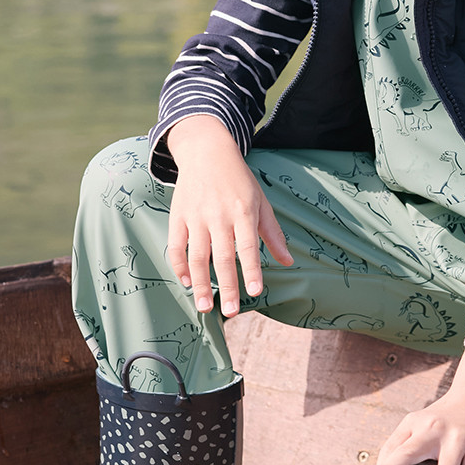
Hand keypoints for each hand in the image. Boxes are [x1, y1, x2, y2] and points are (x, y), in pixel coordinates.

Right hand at [166, 116, 292, 317]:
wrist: (207, 153)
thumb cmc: (240, 181)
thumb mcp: (261, 203)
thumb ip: (273, 234)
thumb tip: (288, 261)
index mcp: (244, 211)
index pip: (249, 246)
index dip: (252, 270)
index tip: (256, 292)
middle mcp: (219, 216)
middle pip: (223, 257)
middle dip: (227, 287)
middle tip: (230, 312)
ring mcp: (196, 216)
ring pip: (197, 256)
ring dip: (201, 284)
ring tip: (205, 306)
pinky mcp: (178, 216)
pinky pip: (176, 246)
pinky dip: (180, 266)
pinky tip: (187, 282)